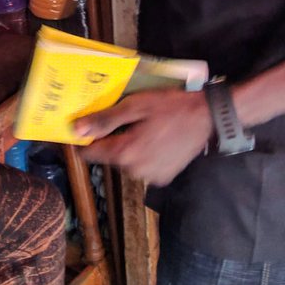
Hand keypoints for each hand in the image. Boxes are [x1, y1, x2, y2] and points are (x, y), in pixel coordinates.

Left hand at [73, 90, 213, 185]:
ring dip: (128, 148)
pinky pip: (144, 167)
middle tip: (124, 120)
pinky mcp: (164, 178)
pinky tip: (154, 139)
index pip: (91, 154)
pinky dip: (144, 155)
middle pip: (110, 157)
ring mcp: (152, 177)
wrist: (208, 117)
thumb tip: (76, 129)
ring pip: (127, 163)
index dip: (83, 141)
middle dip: (112, 141)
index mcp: (126, 153)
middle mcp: (136, 171)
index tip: (80, 130)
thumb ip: (105, 120)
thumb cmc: (171, 106)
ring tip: (142, 128)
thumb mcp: (135, 106)